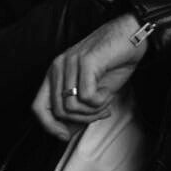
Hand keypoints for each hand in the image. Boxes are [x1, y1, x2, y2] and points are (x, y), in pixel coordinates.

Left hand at [31, 14, 146, 140]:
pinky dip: (100, 101)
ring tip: (106, 100)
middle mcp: (59, 65)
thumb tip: (66, 132)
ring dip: (92, 111)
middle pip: (58, 111)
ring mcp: (71, 62)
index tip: (66, 135)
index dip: (50, 126)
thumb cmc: (114, 60)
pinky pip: (86, 97)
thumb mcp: (93, 90)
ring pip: (71, 107)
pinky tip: (108, 94)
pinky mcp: (86, 62)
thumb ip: (77, 108)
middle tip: (100, 112)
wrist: (132, 35)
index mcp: (56, 71)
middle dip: (82, 120)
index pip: (38, 106)